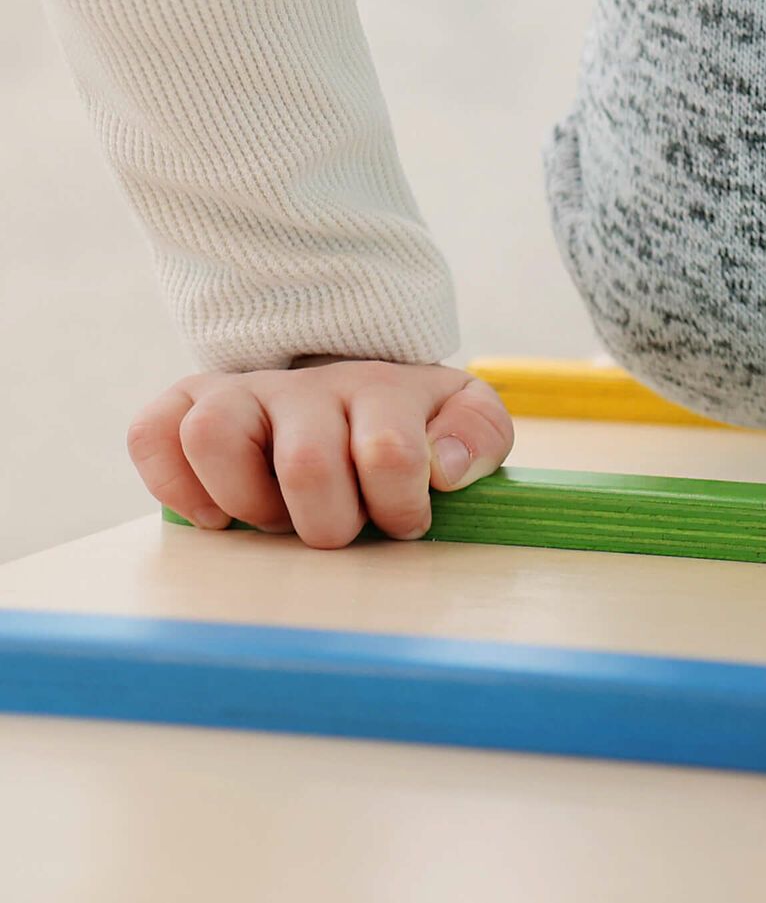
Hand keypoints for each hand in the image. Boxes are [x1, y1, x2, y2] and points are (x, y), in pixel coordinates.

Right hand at [128, 359, 513, 546]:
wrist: (351, 374)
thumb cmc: (411, 417)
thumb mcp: (465, 416)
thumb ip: (477, 436)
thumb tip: (443, 469)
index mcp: (380, 390)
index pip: (389, 453)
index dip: (398, 506)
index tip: (403, 521)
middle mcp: (305, 386)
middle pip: (306, 464)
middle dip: (328, 523)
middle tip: (338, 528)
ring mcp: (242, 392)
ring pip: (213, 438)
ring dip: (248, 503)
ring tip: (276, 518)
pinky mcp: (187, 403)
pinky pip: (152, 434)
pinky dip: (174, 485)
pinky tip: (218, 515)